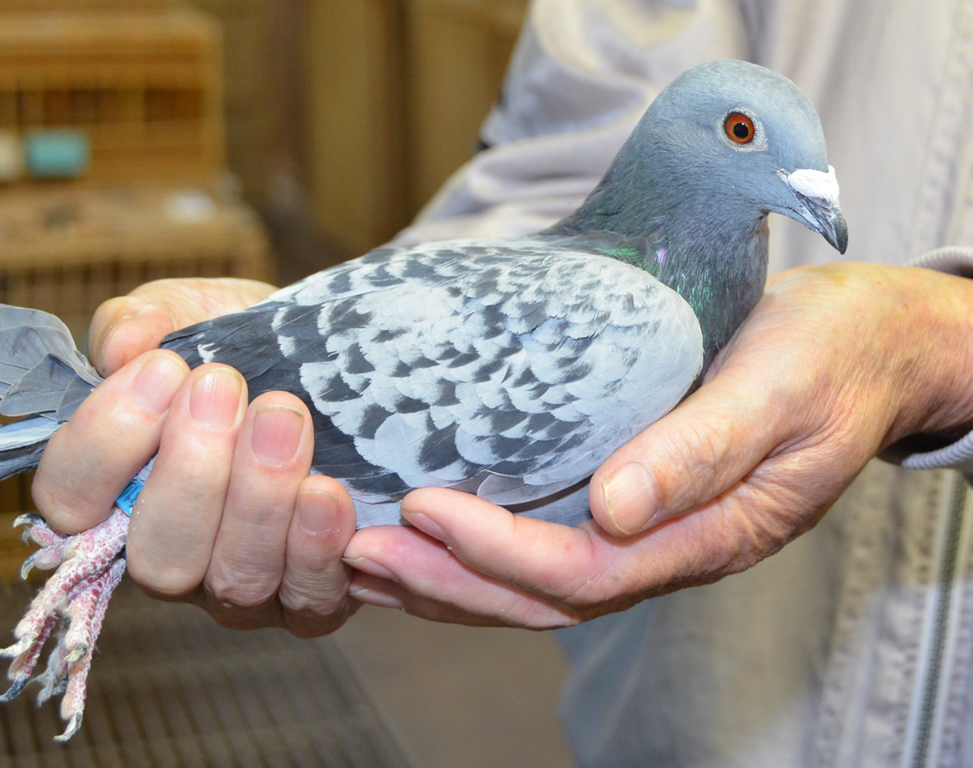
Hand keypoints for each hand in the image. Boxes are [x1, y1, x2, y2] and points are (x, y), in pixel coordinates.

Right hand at [32, 278, 359, 636]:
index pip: (69, 501)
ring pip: (233, 579)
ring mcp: (238, 589)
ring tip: (282, 419)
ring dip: (258, 499)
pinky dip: (315, 545)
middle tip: (221, 388)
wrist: (338, 367)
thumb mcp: (189, 315)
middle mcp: (169, 556)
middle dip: (189, 474)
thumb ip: (139, 323)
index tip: (161, 370)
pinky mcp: (310, 601)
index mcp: (115, 494)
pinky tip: (326, 490)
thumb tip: (121, 346)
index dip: (104, 444)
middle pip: (155, 559)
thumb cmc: (246, 349)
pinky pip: (308, 598)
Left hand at [342, 262, 972, 626]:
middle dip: (444, 580)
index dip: (497, 550)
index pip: (582, 572)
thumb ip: (702, 451)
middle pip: (538, 598)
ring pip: (528, 585)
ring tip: (359, 555)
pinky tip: (416, 527)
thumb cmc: (828, 357)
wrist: (861, 343)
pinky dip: (470, 547)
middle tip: (358, 549)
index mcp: (706, 535)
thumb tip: (613, 508)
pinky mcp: (621, 500)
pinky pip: (537, 543)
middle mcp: (662, 547)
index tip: (426, 508)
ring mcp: (640, 531)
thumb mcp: (778, 392)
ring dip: (442, 577)